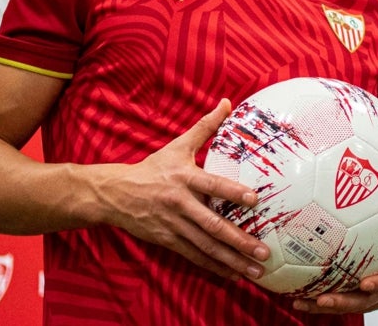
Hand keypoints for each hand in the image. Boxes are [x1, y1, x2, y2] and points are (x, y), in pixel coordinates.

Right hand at [98, 99, 269, 279]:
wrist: (114, 194)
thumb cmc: (152, 168)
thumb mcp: (178, 145)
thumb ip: (206, 127)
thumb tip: (227, 102)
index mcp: (185, 178)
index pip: (213, 185)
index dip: (233, 192)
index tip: (255, 200)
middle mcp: (180, 204)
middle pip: (212, 225)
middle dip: (239, 239)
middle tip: (263, 251)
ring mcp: (173, 225)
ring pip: (206, 247)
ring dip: (232, 260)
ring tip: (256, 271)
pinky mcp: (168, 240)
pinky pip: (194, 256)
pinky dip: (214, 266)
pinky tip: (233, 274)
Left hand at [293, 174, 377, 314]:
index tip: (365, 283)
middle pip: (361, 300)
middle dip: (342, 301)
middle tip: (324, 298)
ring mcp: (365, 299)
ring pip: (344, 305)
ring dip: (323, 306)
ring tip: (301, 302)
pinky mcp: (352, 300)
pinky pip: (333, 305)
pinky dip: (314, 305)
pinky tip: (295, 300)